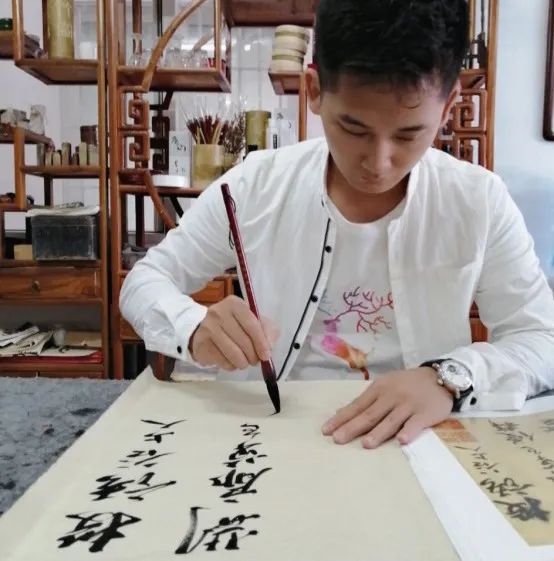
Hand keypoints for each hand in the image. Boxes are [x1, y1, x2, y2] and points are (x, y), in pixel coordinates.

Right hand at [189, 296, 278, 370]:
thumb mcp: (255, 321)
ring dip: (243, 363)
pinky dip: (231, 366)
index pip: (252, 325)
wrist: (206, 329)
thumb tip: (269, 346)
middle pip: (244, 341)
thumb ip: (268, 331)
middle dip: (253, 356)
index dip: (261, 343)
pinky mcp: (202, 344)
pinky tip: (231, 361)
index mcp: (235, 304)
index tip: (266, 355)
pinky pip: (223, 361)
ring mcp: (208, 328)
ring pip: (233, 354)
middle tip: (255, 361)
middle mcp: (219, 312)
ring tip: (244, 362)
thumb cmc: (236, 325)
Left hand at [322, 367, 453, 448]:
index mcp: (379, 389)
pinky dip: (408, 432)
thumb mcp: (385, 386)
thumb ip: (367, 400)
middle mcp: (391, 396)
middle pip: (369, 415)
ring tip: (365, 444)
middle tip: (337, 440)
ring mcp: (408, 405)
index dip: (341, 418)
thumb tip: (341, 413)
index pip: (357, 406)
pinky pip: (415, 424)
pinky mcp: (425, 413)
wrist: (440, 377)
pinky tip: (401, 441)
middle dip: (352, 427)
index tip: (326, 430)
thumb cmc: (407, 384)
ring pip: (390, 420)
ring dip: (378, 433)